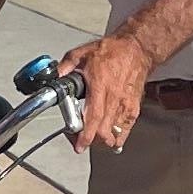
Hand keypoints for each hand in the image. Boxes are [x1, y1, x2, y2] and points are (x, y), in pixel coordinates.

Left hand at [62, 29, 151, 153]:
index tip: (80, 145)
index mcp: (100, 86)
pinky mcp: (134, 107)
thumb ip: (66, 65)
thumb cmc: (113, 51)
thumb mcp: (83, 52)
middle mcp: (115, 98)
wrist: (136, 49)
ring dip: (102, 139)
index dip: (86, 135)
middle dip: (90, 140)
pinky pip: (126, 129)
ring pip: (115, 134)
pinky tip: (109, 136)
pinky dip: (117, 137)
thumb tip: (55, 75)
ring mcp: (126, 104)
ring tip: (93, 136)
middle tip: (80, 138)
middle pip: (103, 131)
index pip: (94, 117)